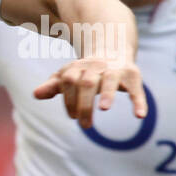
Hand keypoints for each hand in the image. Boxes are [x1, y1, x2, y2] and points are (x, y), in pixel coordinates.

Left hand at [32, 55, 146, 127]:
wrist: (111, 50)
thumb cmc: (85, 70)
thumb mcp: (68, 76)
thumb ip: (53, 85)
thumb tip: (35, 94)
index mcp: (78, 66)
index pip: (68, 80)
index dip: (68, 99)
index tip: (72, 116)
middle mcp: (96, 65)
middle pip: (87, 83)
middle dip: (84, 104)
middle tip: (84, 125)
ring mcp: (116, 69)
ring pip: (110, 80)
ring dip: (108, 94)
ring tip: (103, 109)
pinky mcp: (133, 75)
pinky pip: (136, 89)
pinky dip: (139, 101)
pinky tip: (140, 116)